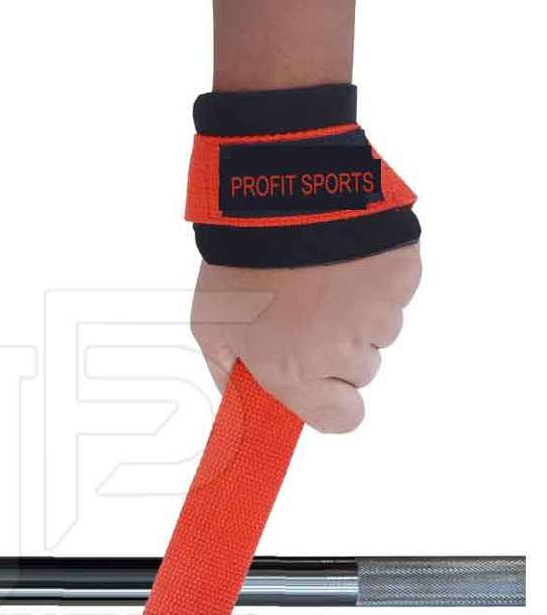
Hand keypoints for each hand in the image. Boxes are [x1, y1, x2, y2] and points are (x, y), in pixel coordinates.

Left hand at [190, 244, 421, 432]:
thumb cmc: (236, 263)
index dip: (333, 403)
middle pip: (360, 371)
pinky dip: (376, 279)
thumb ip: (230, 374)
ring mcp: (379, 312)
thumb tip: (245, 405)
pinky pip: (397, 292)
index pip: (343, 420)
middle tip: (307, 310)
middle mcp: (342, 351)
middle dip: (339, 350)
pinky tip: (344, 257)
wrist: (273, 194)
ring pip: (381, 331)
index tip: (322, 386)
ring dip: (358, 313)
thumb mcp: (210, 327)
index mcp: (295, 372)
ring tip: (321, 276)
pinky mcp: (402, 275)